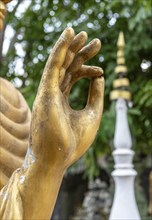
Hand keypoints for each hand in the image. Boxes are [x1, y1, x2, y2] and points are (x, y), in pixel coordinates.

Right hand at [30, 28, 103, 169]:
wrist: (57, 159)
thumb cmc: (74, 141)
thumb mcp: (92, 114)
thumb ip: (96, 94)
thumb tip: (101, 76)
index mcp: (62, 99)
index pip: (74, 77)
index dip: (88, 70)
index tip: (100, 70)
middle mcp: (53, 92)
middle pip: (67, 67)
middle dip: (81, 52)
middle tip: (95, 41)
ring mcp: (48, 91)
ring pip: (59, 63)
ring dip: (70, 46)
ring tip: (82, 33)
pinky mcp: (45, 91)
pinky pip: (52, 65)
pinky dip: (60, 50)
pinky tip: (68, 36)